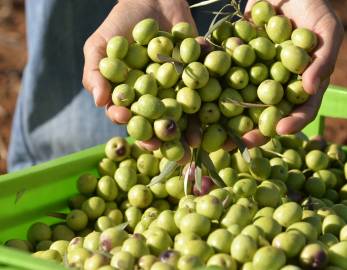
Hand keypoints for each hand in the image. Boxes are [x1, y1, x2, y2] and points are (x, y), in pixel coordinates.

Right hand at [82, 0, 198, 163]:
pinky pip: (206, 91)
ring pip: (185, 114)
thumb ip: (96, 71)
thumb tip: (99, 102)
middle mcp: (157, 97)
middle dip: (166, 138)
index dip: (133, 126)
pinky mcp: (199, 76)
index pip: (133, 118)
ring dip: (191, 130)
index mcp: (133, 96)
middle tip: (171, 153)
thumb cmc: (122, 22)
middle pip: (161, 123)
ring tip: (195, 143)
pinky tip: (215, 117)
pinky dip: (211, 103)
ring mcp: (179, 88)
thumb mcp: (101, 44)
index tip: (136, 130)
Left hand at [224, 0, 343, 150]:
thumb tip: (312, 88)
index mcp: (302, 83)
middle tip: (237, 143)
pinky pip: (223, 73)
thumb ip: (324, 59)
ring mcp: (254, 73)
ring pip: (240, 99)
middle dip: (251, 129)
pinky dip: (211, 84)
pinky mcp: (235, 59)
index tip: (280, 131)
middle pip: (266, 112)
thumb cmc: (313, 6)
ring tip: (210, 130)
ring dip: (225, 116)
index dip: (293, 123)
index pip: (301, 110)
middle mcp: (277, 83)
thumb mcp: (327, 30)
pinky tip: (197, 96)